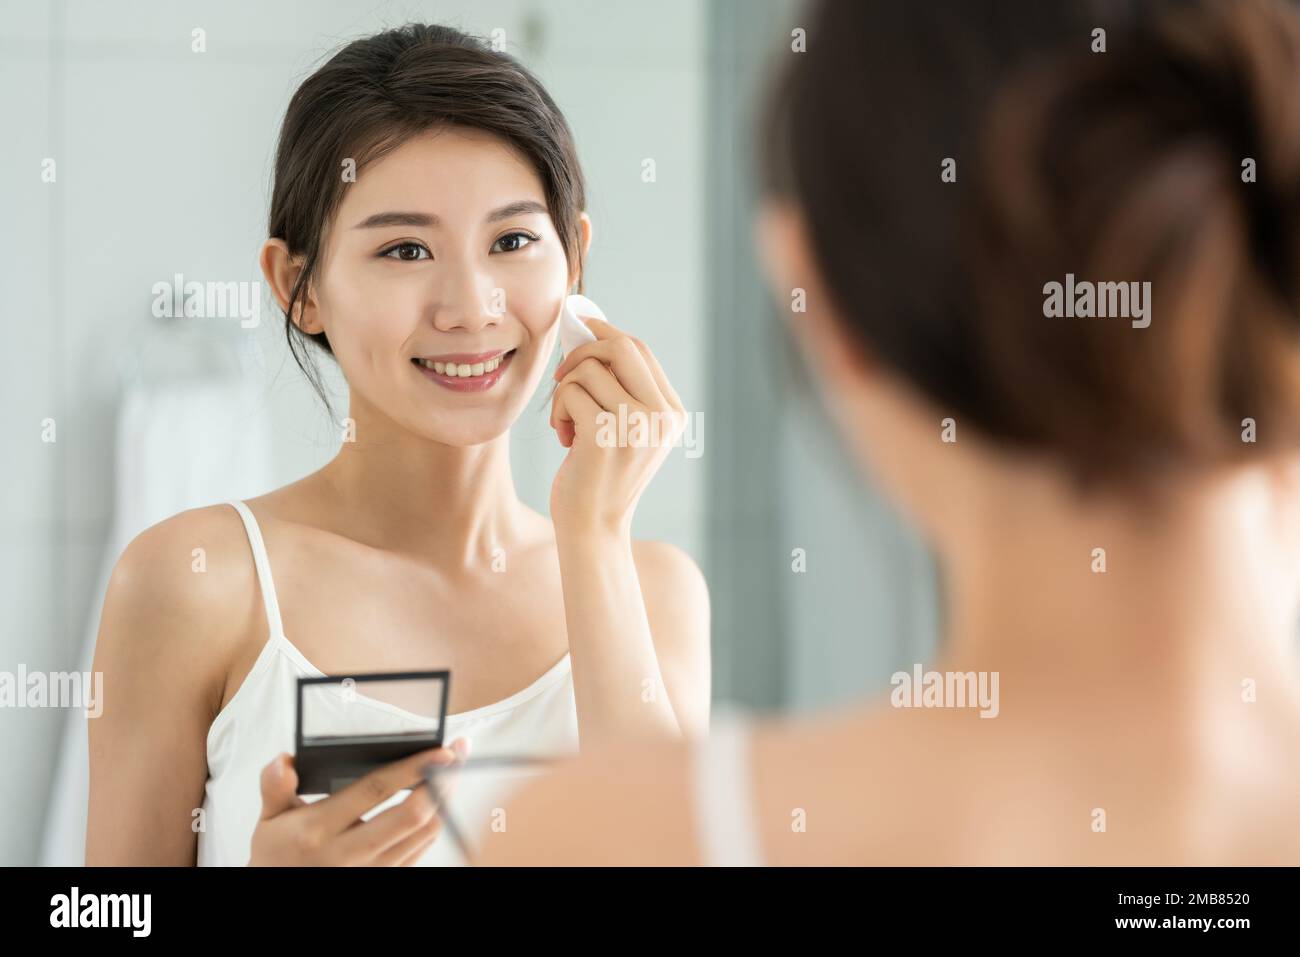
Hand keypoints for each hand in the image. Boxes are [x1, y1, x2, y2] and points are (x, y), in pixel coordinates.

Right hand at [249, 738, 469, 865]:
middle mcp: (348, 853)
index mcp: (319, 830)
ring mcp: (369, 870)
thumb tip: (284, 761)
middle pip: (411, 816)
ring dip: (444, 801)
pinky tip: (438, 800)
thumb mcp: (267, 819)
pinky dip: (434, 823)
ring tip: (454, 772)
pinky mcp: (382, 879)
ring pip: (422, 835)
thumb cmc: (277, 853)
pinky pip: (419, 851)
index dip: (412, 768)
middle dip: (441, 782)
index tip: (439, 749)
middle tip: (458, 754)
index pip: (375, 791)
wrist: (276, 892)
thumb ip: (274, 786)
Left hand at [549, 316, 685, 533]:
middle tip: (563, 376)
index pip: (640, 350)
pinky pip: (570, 392)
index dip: (606, 332)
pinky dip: (557, 411)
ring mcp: (636, 425)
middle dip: (583, 351)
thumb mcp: (625, 431)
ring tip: (567, 424)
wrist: (594, 529)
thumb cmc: (600, 477)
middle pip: (620, 346)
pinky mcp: (605, 435)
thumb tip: (590, 331)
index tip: (582, 327)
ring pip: (588, 370)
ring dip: (564, 392)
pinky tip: (564, 437)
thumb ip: (621, 388)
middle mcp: (661, 416)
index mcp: (672, 413)